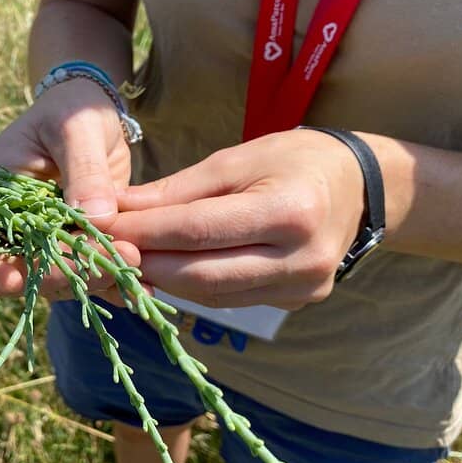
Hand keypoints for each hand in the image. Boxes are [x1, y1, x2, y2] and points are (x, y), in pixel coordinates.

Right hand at [0, 78, 138, 301]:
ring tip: (131, 258)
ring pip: (58, 281)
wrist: (95, 116)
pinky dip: (113, 283)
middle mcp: (12, 230)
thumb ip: (84, 172)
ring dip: (92, 280)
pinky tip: (141, 285)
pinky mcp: (77, 248)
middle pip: (19, 275)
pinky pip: (89, 276)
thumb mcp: (75, 129)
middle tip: (102, 266)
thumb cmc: (71, 111)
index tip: (14, 280)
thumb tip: (98, 219)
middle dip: (57, 278)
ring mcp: (45, 243)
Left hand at [108, 129, 367, 309]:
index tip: (100, 226)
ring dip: (163, 280)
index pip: (198, 230)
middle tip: (104, 250)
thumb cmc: (295, 160)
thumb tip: (115, 209)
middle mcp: (301, 260)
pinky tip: (167, 270)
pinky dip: (192, 286)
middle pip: (201, 275)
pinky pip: (230, 300)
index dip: (143, 232)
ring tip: (127, 259)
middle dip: (146, 263)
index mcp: (290, 212)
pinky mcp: (296, 303)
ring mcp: (302, 289)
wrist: (361, 187)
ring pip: (211, 295)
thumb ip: (177, 190)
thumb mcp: (237, 159)